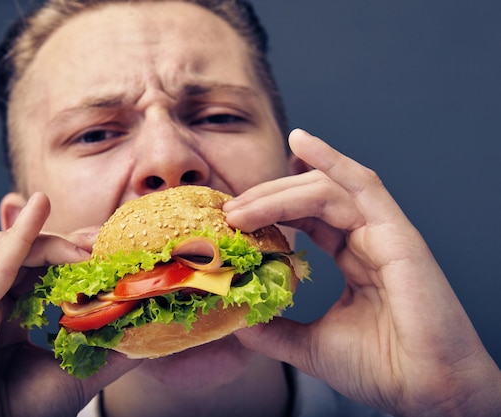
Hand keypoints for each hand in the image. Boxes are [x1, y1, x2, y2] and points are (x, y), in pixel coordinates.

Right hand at [0, 193, 139, 416]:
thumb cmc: (21, 414)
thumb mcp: (76, 374)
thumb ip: (108, 350)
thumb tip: (148, 335)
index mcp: (1, 315)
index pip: (32, 267)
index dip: (67, 254)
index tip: (104, 250)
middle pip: (19, 252)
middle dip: (61, 243)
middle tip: (101, 244)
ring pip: (5, 248)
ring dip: (48, 239)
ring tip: (86, 246)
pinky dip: (20, 233)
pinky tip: (38, 207)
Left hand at [225, 129, 500, 416]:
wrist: (426, 390)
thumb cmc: (382, 368)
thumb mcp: (311, 345)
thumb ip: (277, 329)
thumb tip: (239, 320)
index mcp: (353, 257)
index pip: (305, 217)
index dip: (269, 210)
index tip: (233, 216)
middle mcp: (367, 238)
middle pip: (309, 198)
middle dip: (266, 199)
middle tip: (229, 210)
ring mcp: (383, 232)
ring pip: (326, 189)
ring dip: (279, 190)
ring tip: (242, 205)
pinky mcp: (397, 234)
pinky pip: (361, 186)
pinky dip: (331, 161)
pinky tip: (300, 143)